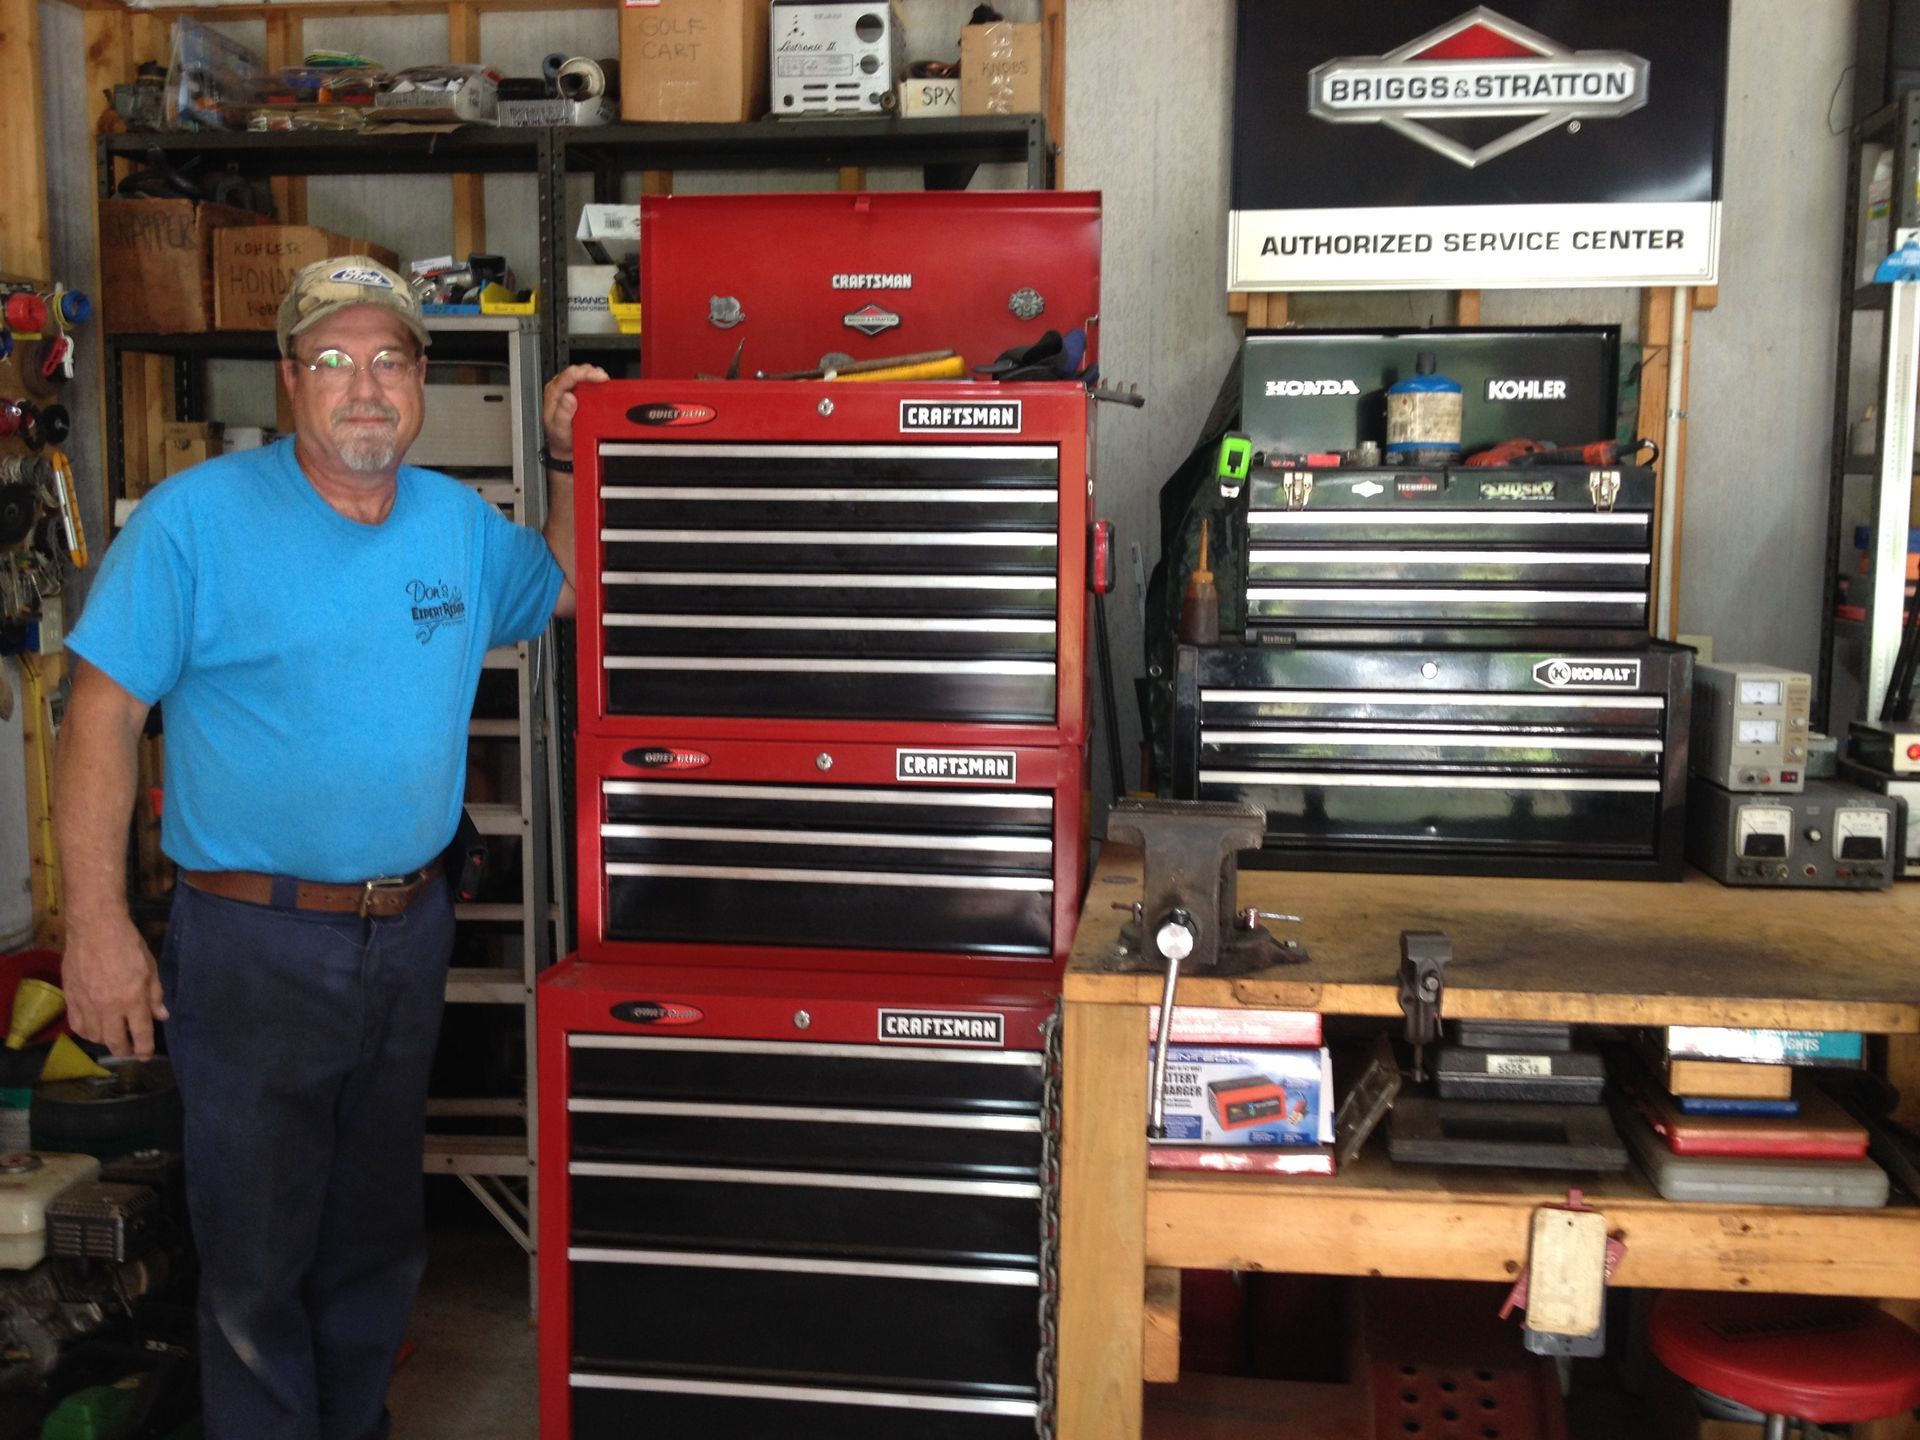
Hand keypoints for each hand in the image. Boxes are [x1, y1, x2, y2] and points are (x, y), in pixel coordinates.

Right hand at [61, 914, 167, 1059]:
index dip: (144, 1048)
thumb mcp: (151, 968)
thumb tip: (161, 1016)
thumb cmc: (128, 944)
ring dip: (105, 1041)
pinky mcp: (70, 998)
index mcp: (132, 999)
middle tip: (129, 1052)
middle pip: (115, 1041)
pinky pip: (77, 1025)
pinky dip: (86, 1032)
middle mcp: (108, 1007)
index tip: (145, 1055)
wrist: (95, 928)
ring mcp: (87, 1004)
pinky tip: (93, 1029)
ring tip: (112, 1038)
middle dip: (124, 1050)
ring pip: (94, 1036)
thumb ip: (155, 995)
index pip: (140, 1033)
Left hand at [542, 364, 609, 462]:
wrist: (565, 445)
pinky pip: (588, 380)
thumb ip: (563, 414)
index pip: (569, 375)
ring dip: (596, 376)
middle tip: (605, 380)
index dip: (586, 374)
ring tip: (605, 382)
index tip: (599, 378)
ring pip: (583, 373)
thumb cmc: (560, 437)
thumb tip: (569, 397)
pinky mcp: (577, 391)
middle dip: (593, 372)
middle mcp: (560, 387)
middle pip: (577, 370)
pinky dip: (597, 382)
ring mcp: (569, 387)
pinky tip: (602, 386)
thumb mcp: (560, 429)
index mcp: (553, 392)